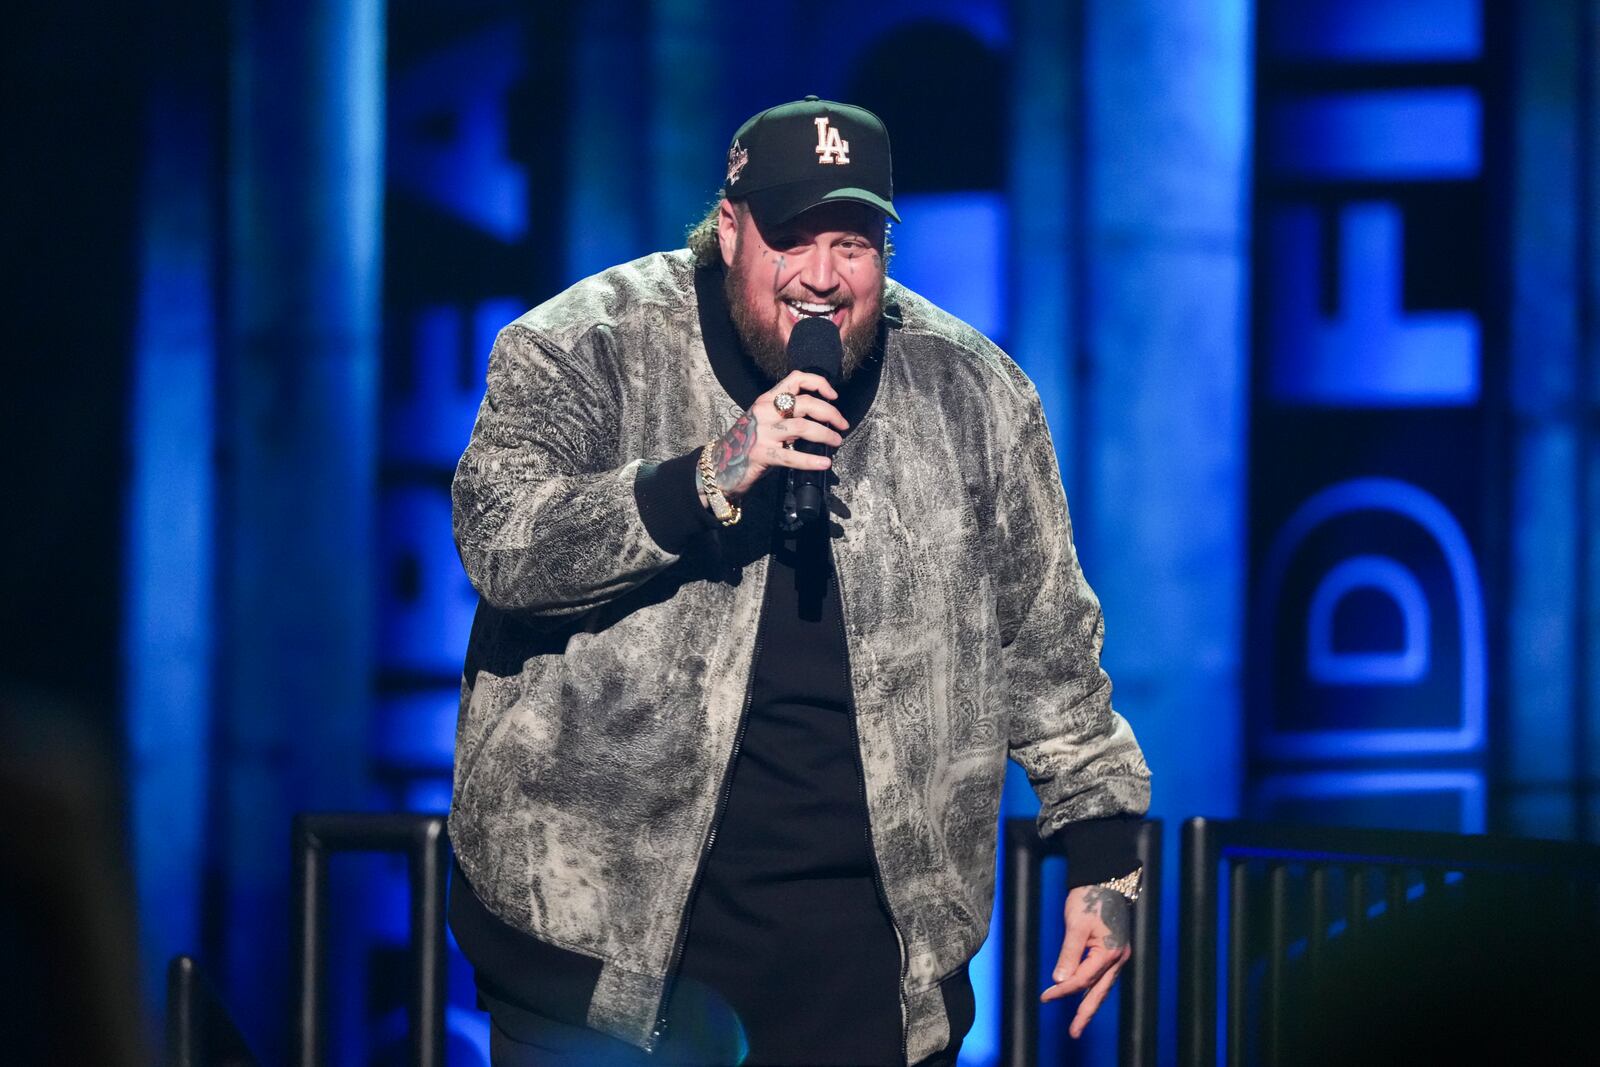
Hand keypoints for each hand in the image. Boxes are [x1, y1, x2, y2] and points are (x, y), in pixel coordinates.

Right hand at [702, 369, 847, 502]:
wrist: (720, 466)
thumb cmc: (747, 443)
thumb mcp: (764, 420)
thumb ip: (785, 414)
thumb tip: (818, 418)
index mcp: (766, 400)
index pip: (795, 379)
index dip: (818, 383)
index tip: (833, 395)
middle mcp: (764, 411)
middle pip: (805, 403)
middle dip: (830, 413)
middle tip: (842, 425)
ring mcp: (762, 433)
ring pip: (802, 427)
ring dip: (825, 434)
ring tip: (836, 442)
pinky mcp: (761, 453)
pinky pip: (792, 457)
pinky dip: (811, 460)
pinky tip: (824, 463)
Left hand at [1040, 884, 1131, 1038]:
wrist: (1105, 880)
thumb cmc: (1089, 899)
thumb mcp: (1075, 925)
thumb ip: (1069, 954)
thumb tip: (1060, 980)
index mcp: (1109, 952)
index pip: (1082, 979)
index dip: (1063, 990)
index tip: (1047, 996)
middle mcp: (1118, 957)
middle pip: (1099, 991)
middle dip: (1086, 1013)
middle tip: (1074, 1032)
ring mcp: (1119, 955)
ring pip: (1103, 987)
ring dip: (1091, 1004)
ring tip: (1080, 1022)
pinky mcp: (1115, 951)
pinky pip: (1104, 977)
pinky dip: (1095, 989)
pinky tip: (1087, 997)